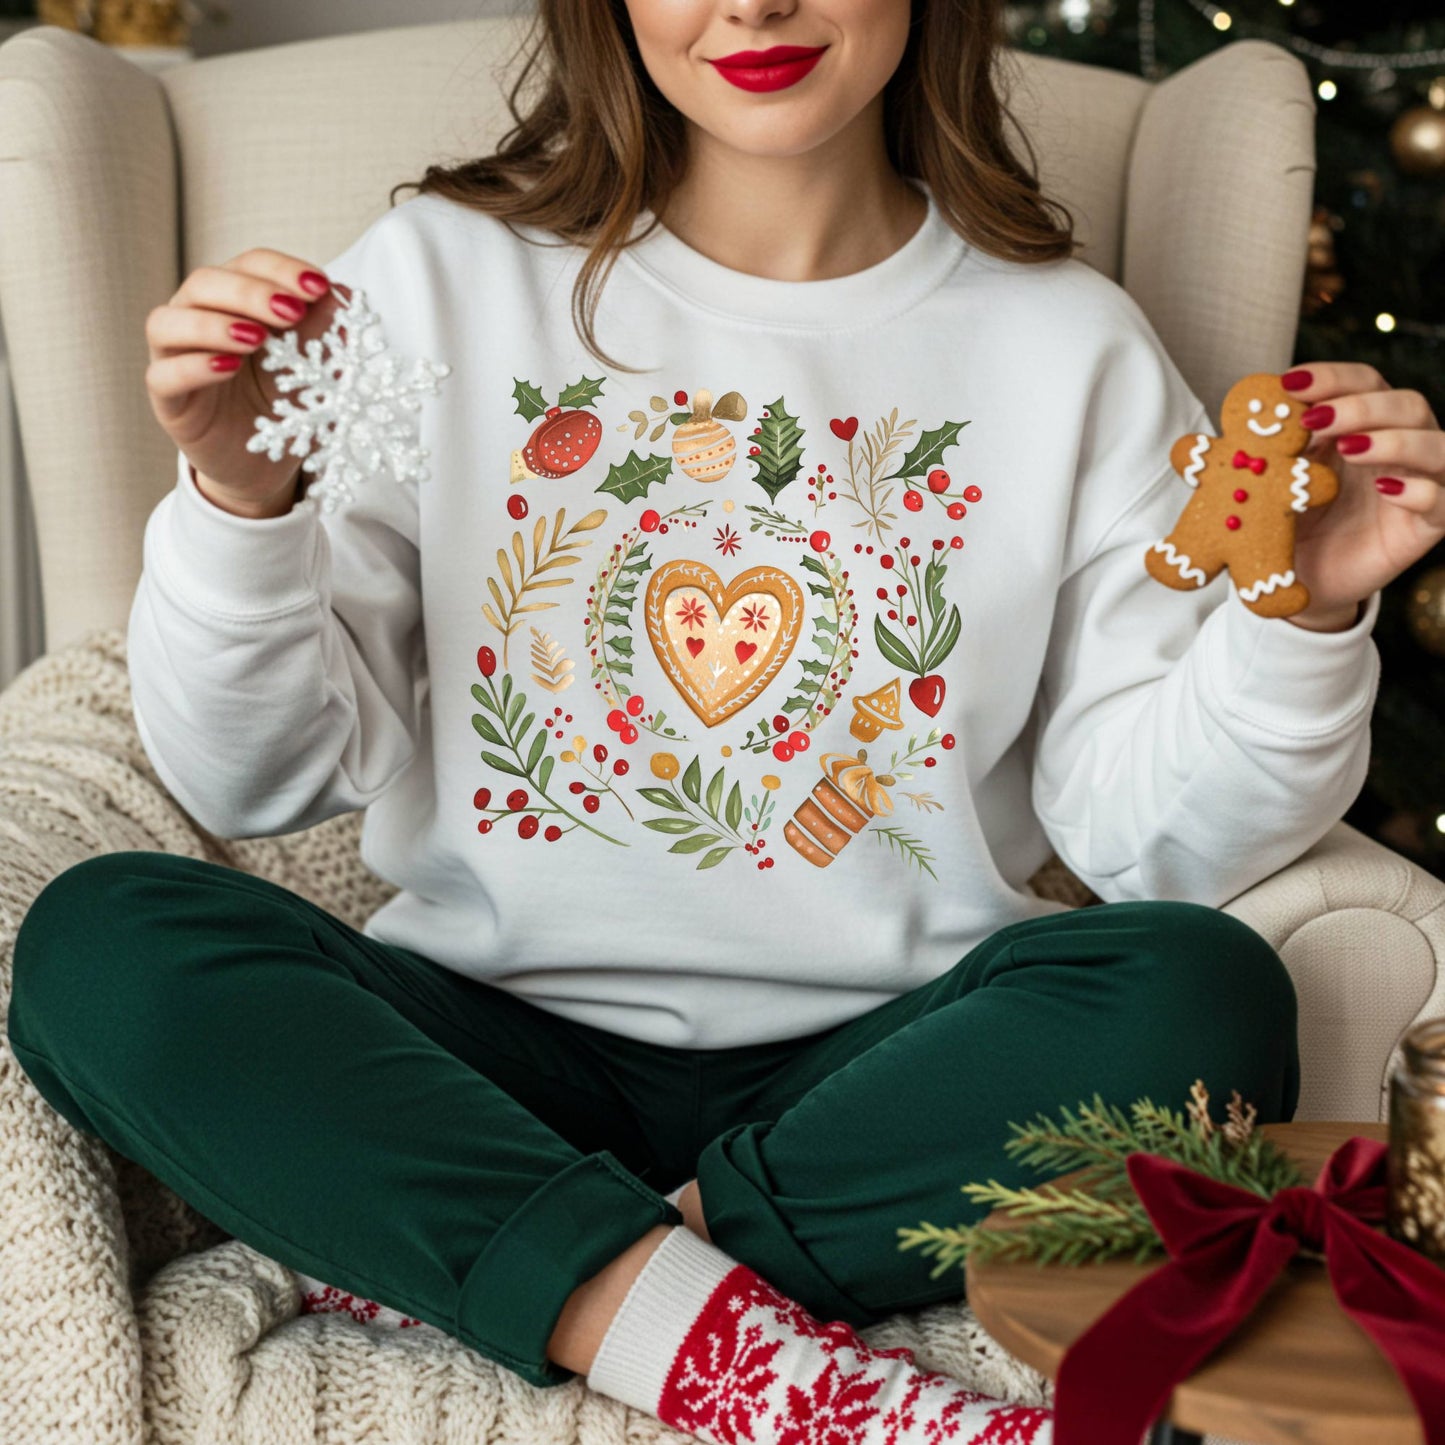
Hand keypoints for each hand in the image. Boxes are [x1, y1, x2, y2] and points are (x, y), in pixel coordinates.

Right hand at [144, 250, 350, 513]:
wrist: (266, 465)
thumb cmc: (286, 406)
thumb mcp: (315, 370)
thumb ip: (325, 334)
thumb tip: (344, 296)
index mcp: (234, 302)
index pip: (249, 265)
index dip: (282, 270)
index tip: (320, 286)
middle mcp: (196, 319)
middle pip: (204, 283)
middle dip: (251, 292)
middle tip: (293, 310)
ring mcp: (174, 358)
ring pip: (168, 322)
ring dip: (214, 324)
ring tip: (258, 338)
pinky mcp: (167, 401)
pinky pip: (164, 375)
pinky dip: (194, 367)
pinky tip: (228, 368)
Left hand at [1281, 362, 1443, 629]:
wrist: (1298, 579)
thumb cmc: (1291, 521)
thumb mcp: (1277, 480)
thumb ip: (1276, 445)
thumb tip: (1256, 405)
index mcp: (1363, 427)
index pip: (1365, 383)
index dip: (1333, 377)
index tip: (1290, 383)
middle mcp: (1398, 449)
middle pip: (1406, 404)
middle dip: (1361, 405)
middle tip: (1315, 419)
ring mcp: (1418, 485)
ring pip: (1438, 445)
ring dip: (1395, 440)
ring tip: (1349, 448)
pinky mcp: (1425, 527)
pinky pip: (1442, 501)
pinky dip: (1420, 490)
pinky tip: (1387, 489)